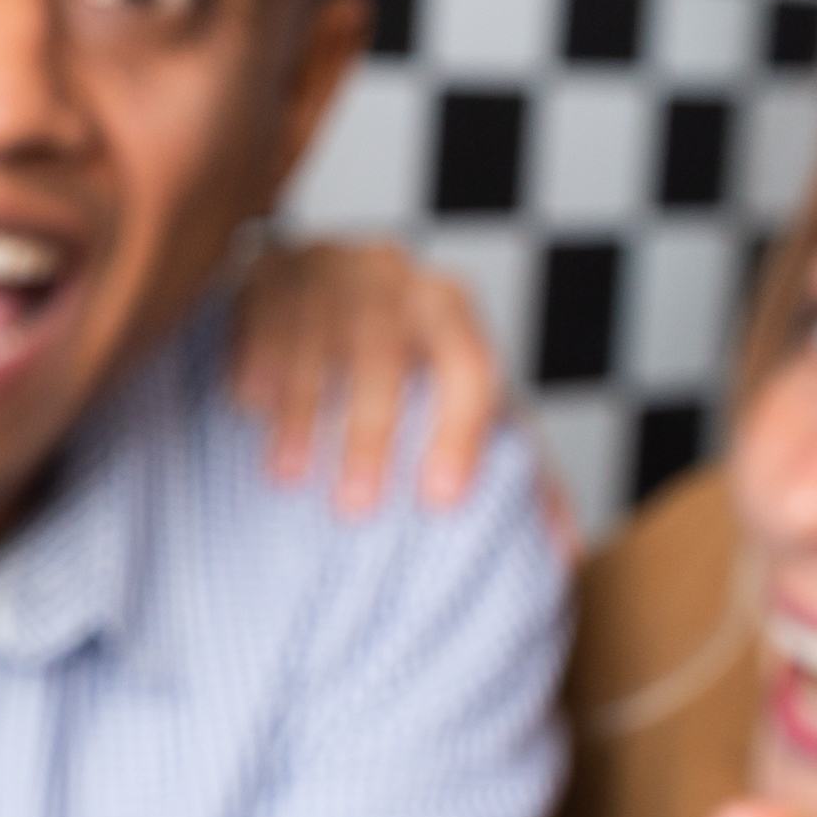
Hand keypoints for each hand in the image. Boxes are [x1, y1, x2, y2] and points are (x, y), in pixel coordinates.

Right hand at [226, 237, 546, 537]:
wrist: (321, 288)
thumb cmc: (400, 368)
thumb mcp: (460, 408)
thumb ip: (514, 470)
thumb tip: (566, 550)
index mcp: (449, 309)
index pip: (470, 366)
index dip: (460, 433)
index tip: (442, 501)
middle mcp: (392, 278)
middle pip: (388, 350)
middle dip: (372, 432)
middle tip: (356, 510)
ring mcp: (326, 266)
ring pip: (318, 334)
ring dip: (305, 410)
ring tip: (289, 477)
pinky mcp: (263, 267)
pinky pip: (261, 310)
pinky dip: (258, 361)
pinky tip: (250, 407)